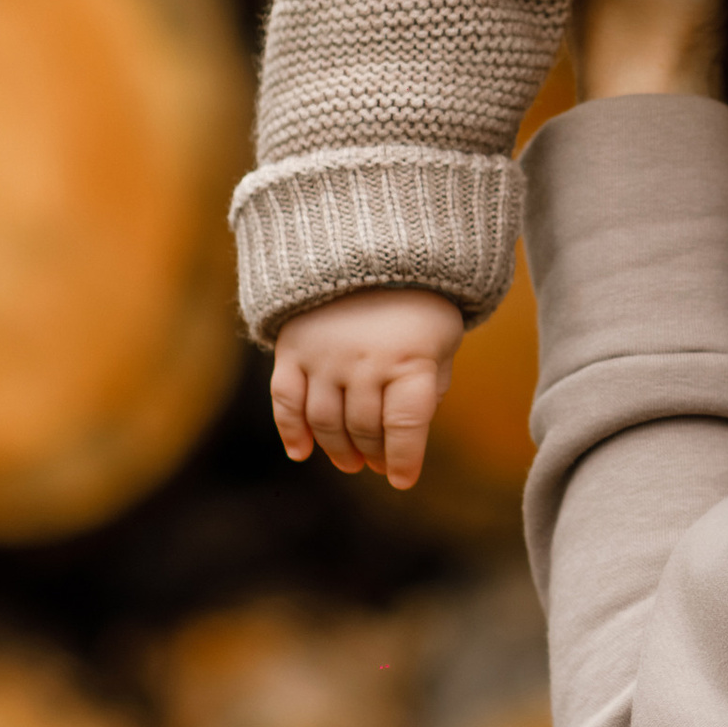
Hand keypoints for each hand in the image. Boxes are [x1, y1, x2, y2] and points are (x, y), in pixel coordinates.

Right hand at [271, 288, 462, 490]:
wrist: (371, 245)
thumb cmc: (417, 302)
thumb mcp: (442, 339)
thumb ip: (429, 384)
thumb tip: (408, 434)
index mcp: (410, 359)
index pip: (405, 426)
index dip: (404, 459)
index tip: (402, 481)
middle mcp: (366, 361)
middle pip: (364, 428)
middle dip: (373, 453)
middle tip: (377, 464)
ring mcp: (326, 356)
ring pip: (326, 422)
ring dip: (337, 449)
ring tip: (349, 462)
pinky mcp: (294, 348)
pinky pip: (285, 400)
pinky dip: (291, 430)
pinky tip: (301, 452)